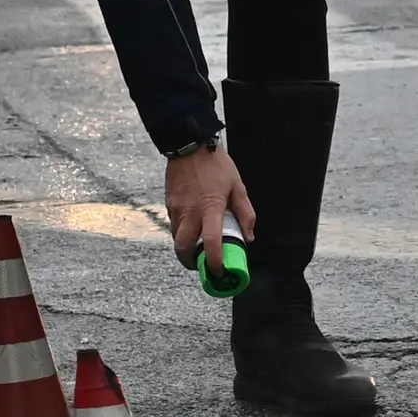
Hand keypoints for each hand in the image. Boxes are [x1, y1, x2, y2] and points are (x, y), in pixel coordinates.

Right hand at [166, 145, 255, 278]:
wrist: (189, 145)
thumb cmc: (216, 165)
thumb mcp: (237, 186)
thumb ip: (245, 212)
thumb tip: (249, 236)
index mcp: (210, 209)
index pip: (210, 243)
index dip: (214, 262)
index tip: (219, 271)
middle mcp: (190, 212)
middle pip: (183, 249)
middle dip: (191, 263)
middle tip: (201, 264)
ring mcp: (176, 209)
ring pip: (176, 238)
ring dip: (185, 248)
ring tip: (197, 246)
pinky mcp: (168, 204)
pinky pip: (173, 225)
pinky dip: (181, 232)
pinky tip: (192, 226)